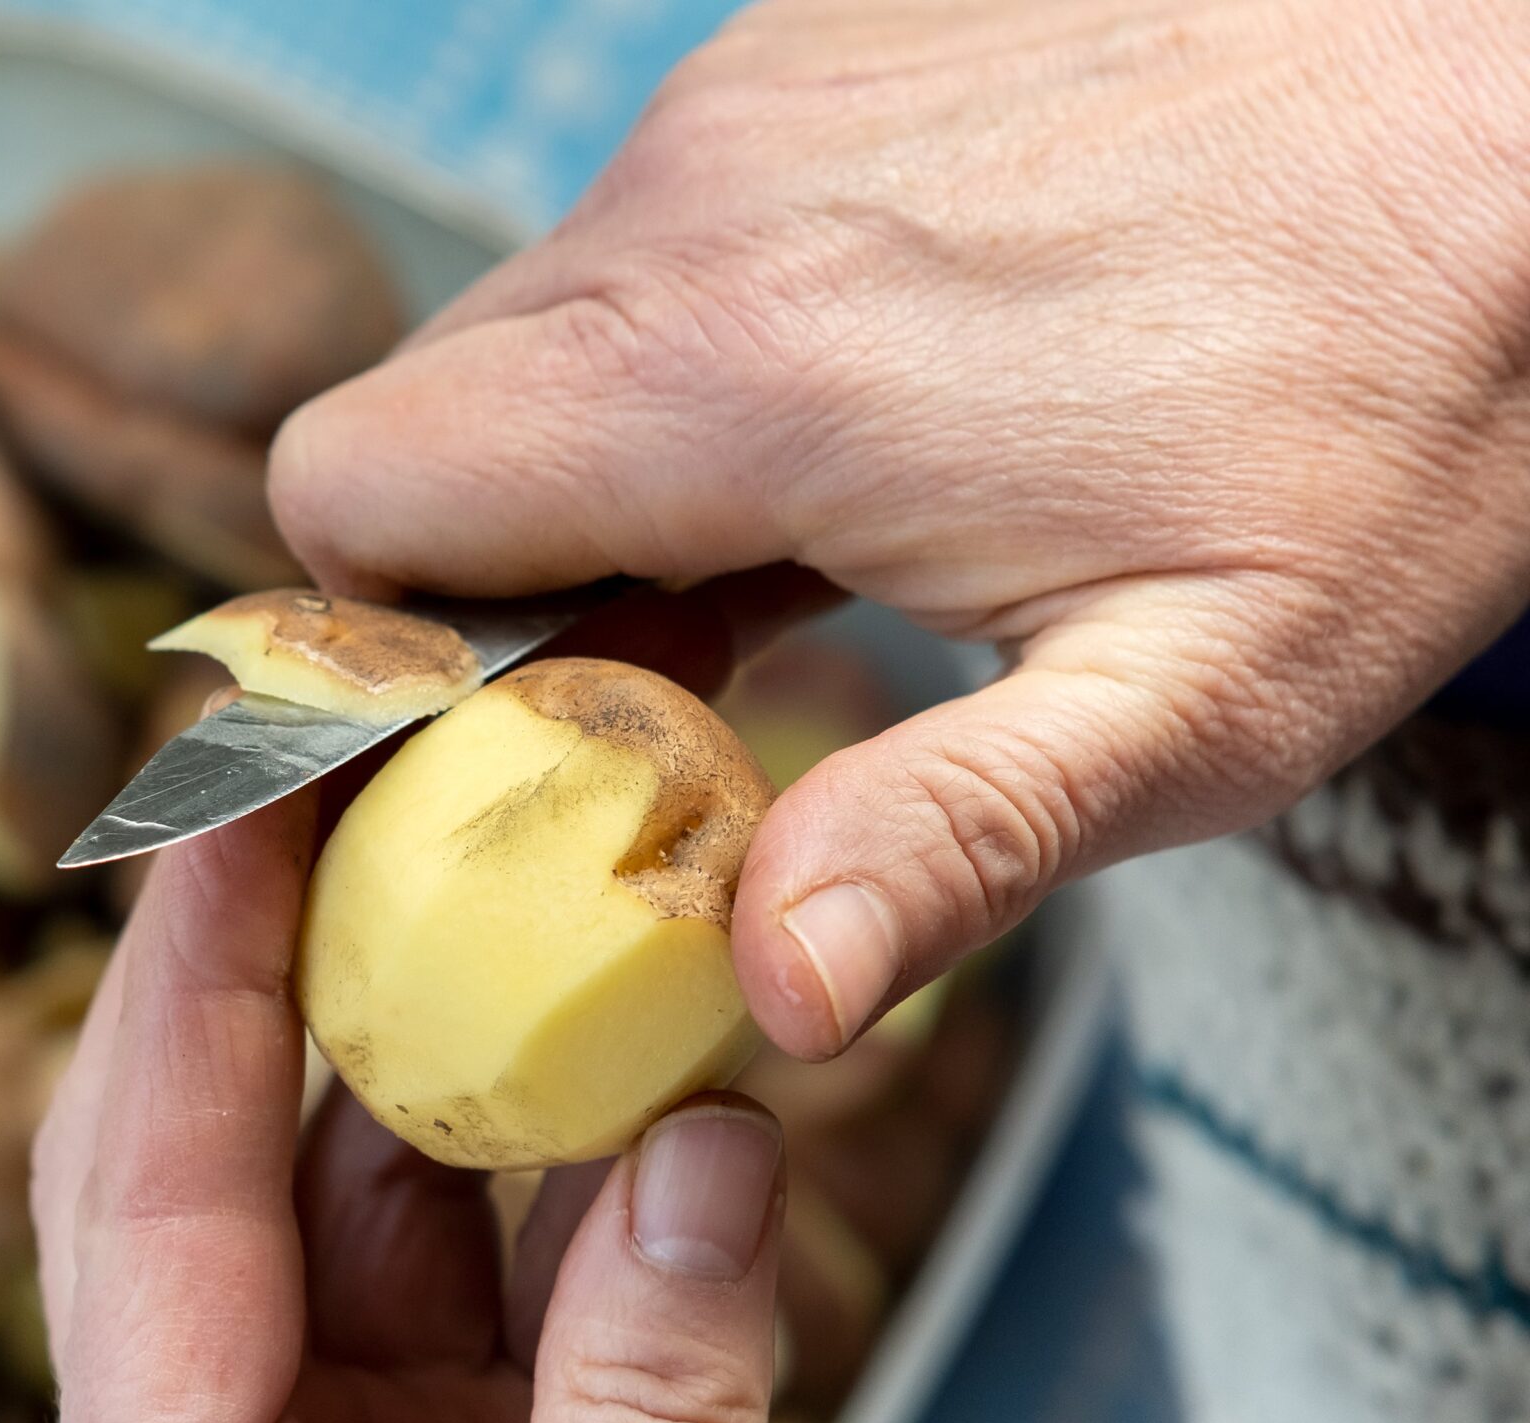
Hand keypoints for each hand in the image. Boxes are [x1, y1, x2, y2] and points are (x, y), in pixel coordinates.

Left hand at [26, 793, 820, 1422]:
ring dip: (477, 1059)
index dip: (194, 969)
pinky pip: (513, 1303)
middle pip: (230, 1167)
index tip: (240, 774)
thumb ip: (659, 1421)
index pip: (144, 1203)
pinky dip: (593, 1192)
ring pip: (382, 1215)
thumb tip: (709, 1149)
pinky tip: (668, 1082)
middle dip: (304, 958)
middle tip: (371, 761)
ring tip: (546, 880)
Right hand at [270, 0, 1529, 1059]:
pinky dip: (701, 324)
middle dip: (501, 566)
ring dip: (611, 445)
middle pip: (419, 417)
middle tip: (689, 654)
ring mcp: (746, 100)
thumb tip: (774, 992)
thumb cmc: (1404, 395)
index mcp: (737, 377)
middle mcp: (698, 204)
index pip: (354, 497)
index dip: (394, 640)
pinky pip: (652, 220)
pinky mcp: (809, 46)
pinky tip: (879, 378)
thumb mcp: (1205, 700)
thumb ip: (951, 841)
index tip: (535, 730)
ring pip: (532, 319)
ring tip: (813, 518)